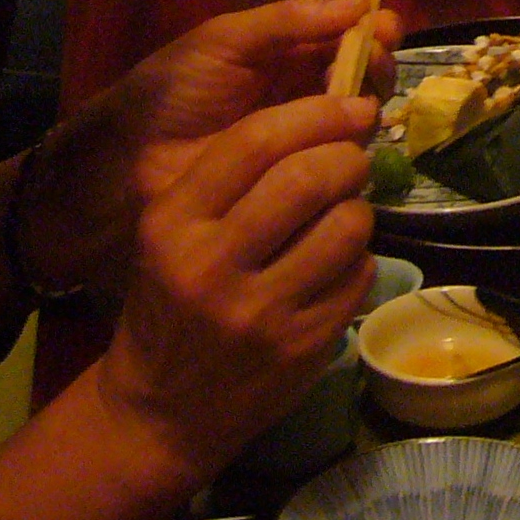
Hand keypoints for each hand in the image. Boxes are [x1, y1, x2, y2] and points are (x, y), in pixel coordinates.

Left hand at [28, 0, 400, 295]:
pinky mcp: (296, 184)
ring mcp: (302, 140)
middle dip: (377, 66)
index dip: (372, 31)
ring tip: (359, 107)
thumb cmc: (173, 89)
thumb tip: (360, 4)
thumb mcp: (224, 41)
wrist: (128, 160)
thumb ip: (287, 20)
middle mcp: (303, 93)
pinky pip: (338, 166)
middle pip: (363, 75)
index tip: (385, 30)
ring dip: (368, 106)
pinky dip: (353, 153)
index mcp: (287, 53)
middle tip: (374, 67)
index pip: (346, 36)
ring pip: (358, 119)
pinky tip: (352, 146)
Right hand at [93, 90, 386, 481]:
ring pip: (347, 226)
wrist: (160, 412)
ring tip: (343, 213)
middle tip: (353, 159)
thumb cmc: (170, 302)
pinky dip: (359, 259)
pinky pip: (359, 276)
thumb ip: (230, 178)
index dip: (315, 113)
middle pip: (308, 178)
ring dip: (358, 209)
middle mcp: (211, 265)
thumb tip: (326, 117)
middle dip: (347, 157)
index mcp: (172, 223)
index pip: (254, 142)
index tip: (350, 107)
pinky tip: (337, 264)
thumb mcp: (170, 233)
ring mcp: (260, 313)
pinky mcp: (301, 348)